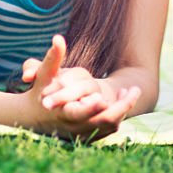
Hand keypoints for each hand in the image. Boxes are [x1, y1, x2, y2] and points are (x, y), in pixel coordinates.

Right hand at [23, 36, 140, 140]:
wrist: (38, 115)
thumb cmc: (42, 90)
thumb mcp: (45, 74)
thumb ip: (52, 58)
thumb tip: (58, 38)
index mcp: (61, 113)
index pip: (78, 113)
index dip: (91, 107)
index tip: (103, 97)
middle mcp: (74, 126)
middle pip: (102, 120)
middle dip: (120, 107)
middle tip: (134, 90)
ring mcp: (85, 132)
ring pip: (110, 124)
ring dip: (123, 108)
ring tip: (132, 90)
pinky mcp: (92, 134)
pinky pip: (111, 127)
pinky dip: (120, 113)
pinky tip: (122, 95)